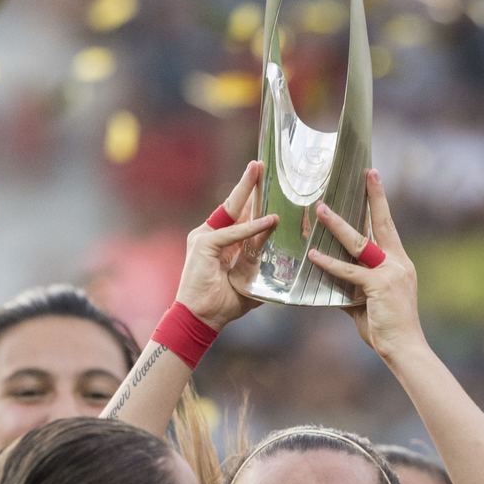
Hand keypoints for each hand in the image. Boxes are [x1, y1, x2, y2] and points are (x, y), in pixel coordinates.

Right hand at [175, 162, 277, 331]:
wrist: (201, 319)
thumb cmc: (223, 304)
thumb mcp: (250, 281)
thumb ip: (261, 266)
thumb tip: (283, 261)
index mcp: (220, 243)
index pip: (238, 216)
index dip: (250, 199)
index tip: (262, 181)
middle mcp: (209, 235)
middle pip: (233, 206)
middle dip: (247, 184)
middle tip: (259, 164)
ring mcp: (203, 238)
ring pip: (230, 211)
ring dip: (246, 191)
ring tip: (258, 171)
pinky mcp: (203, 245)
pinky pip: (232, 234)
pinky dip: (251, 228)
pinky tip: (268, 220)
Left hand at [307, 170, 426, 361]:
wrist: (404, 347)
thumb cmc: (386, 328)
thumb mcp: (367, 302)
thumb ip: (350, 288)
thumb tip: (328, 283)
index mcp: (400, 263)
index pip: (388, 226)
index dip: (380, 202)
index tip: (373, 178)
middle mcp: (398, 262)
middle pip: (382, 223)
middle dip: (373, 197)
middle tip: (366, 173)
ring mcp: (390, 272)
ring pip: (359, 242)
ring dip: (337, 224)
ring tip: (320, 209)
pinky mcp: (379, 285)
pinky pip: (349, 271)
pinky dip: (330, 264)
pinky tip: (314, 255)